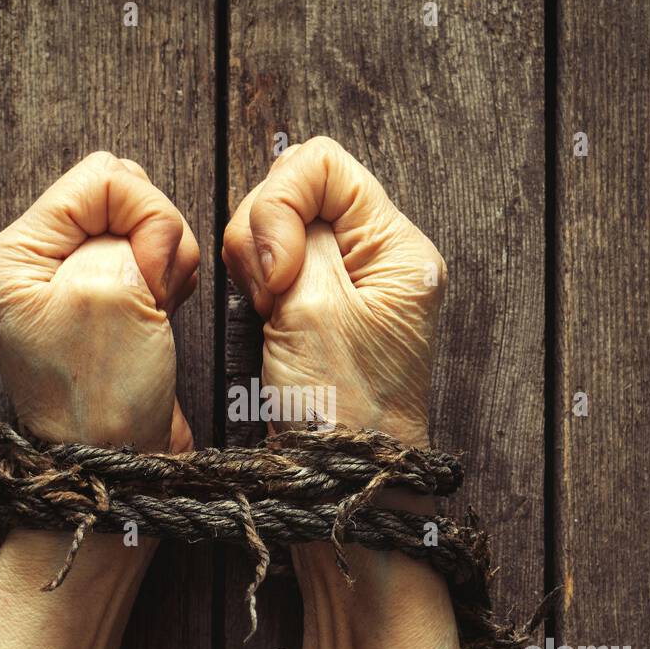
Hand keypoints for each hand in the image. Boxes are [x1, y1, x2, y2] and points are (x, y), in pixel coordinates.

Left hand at [0, 151, 200, 450]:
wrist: (122, 466)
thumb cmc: (105, 397)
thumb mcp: (114, 289)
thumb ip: (132, 226)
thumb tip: (146, 216)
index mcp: (10, 257)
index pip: (97, 180)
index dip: (144, 216)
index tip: (151, 273)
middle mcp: (31, 264)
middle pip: (117, 194)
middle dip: (155, 233)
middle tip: (155, 289)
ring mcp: (67, 282)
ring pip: (139, 223)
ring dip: (166, 257)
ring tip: (158, 307)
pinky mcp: (101, 299)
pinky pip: (147, 256)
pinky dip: (168, 274)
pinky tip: (163, 309)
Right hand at [221, 137, 444, 446]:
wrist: (339, 484)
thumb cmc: (340, 410)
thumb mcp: (314, 308)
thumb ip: (294, 235)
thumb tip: (279, 204)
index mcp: (396, 248)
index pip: (324, 164)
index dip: (280, 202)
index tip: (275, 271)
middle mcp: (378, 257)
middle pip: (296, 188)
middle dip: (261, 233)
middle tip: (268, 297)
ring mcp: (348, 282)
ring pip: (275, 226)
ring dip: (253, 261)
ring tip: (266, 315)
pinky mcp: (318, 306)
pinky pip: (272, 266)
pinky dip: (254, 285)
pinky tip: (261, 321)